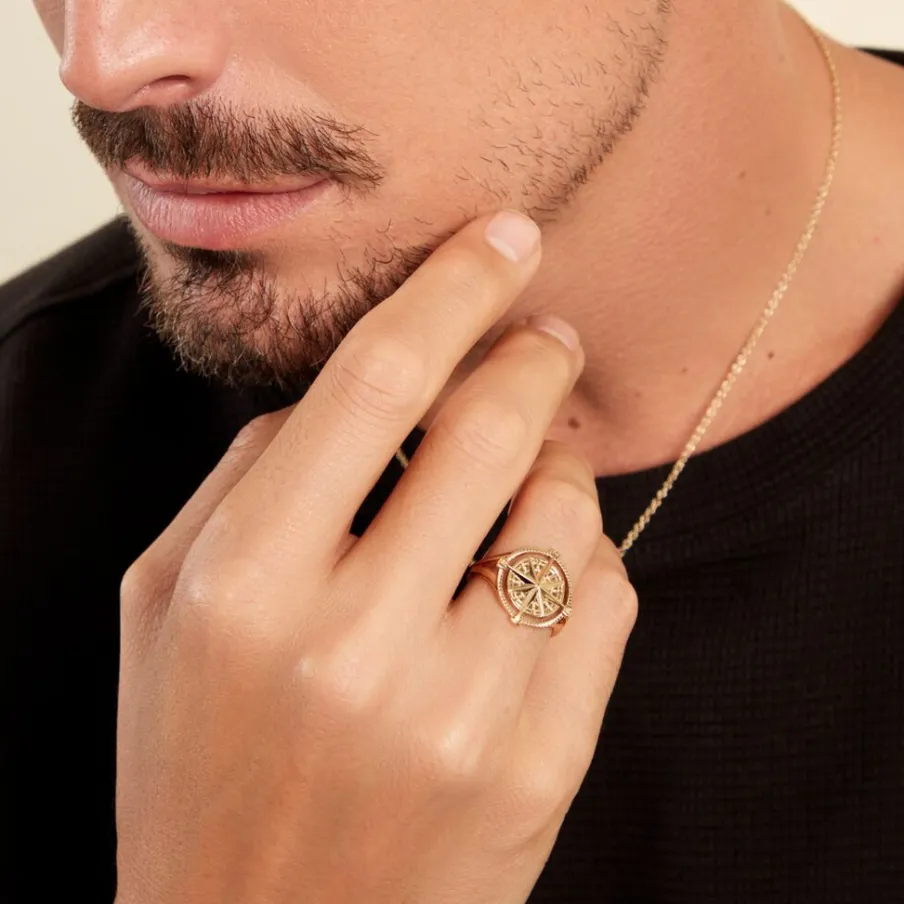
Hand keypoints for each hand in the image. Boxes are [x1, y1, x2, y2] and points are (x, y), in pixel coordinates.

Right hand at [116, 210, 637, 903]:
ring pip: (566, 516)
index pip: (372, 385)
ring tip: (533, 469)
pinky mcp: (534, 768)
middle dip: (533, 356)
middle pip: (488, 431)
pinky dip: (587, 560)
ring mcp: (456, 712)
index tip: (503, 238)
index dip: (450, 289)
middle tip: (546, 335)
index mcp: (245, 584)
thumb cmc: (198, 765)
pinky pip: (604, 604)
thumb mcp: (165, 610)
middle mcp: (352, 644)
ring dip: (560, 464)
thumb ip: (243, 479)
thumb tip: (349, 389)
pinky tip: (545, 569)